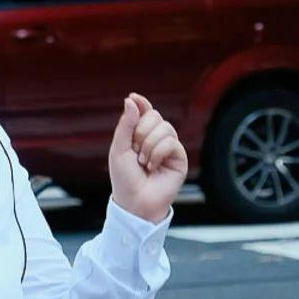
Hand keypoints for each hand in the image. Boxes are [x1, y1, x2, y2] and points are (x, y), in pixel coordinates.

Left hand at [108, 93, 185, 224]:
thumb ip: (126, 124)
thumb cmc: (125, 178)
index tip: (133, 97)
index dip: (141, 103)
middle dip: (141, 131)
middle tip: (135, 150)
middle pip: (155, 116)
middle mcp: (156, 138)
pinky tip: (152, 167)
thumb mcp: (119, 149)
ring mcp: (169, 147)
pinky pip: (171, 142)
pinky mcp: (179, 158)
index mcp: (141, 135)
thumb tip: (132, 99)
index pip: (145, 111)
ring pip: (164, 128)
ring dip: (149, 145)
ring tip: (143, 162)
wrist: (135, 201)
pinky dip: (158, 153)